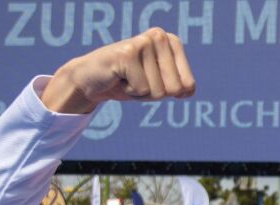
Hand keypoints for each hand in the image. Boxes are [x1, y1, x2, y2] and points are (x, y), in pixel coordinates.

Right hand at [42, 27, 194, 113]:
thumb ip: (181, 86)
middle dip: (155, 94)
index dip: (168, 93)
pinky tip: (119, 77)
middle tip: (136, 80)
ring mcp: (144, 42)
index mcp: (172, 41)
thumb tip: (188, 90)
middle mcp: (160, 36)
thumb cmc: (129, 81)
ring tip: (126, 77)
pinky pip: (142, 90)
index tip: (151, 81)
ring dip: (140, 92)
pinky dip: (130, 92)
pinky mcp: (128, 53)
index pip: (188, 86)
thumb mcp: (161, 85)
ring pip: (158, 91)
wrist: (91, 79)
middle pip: (174, 89)